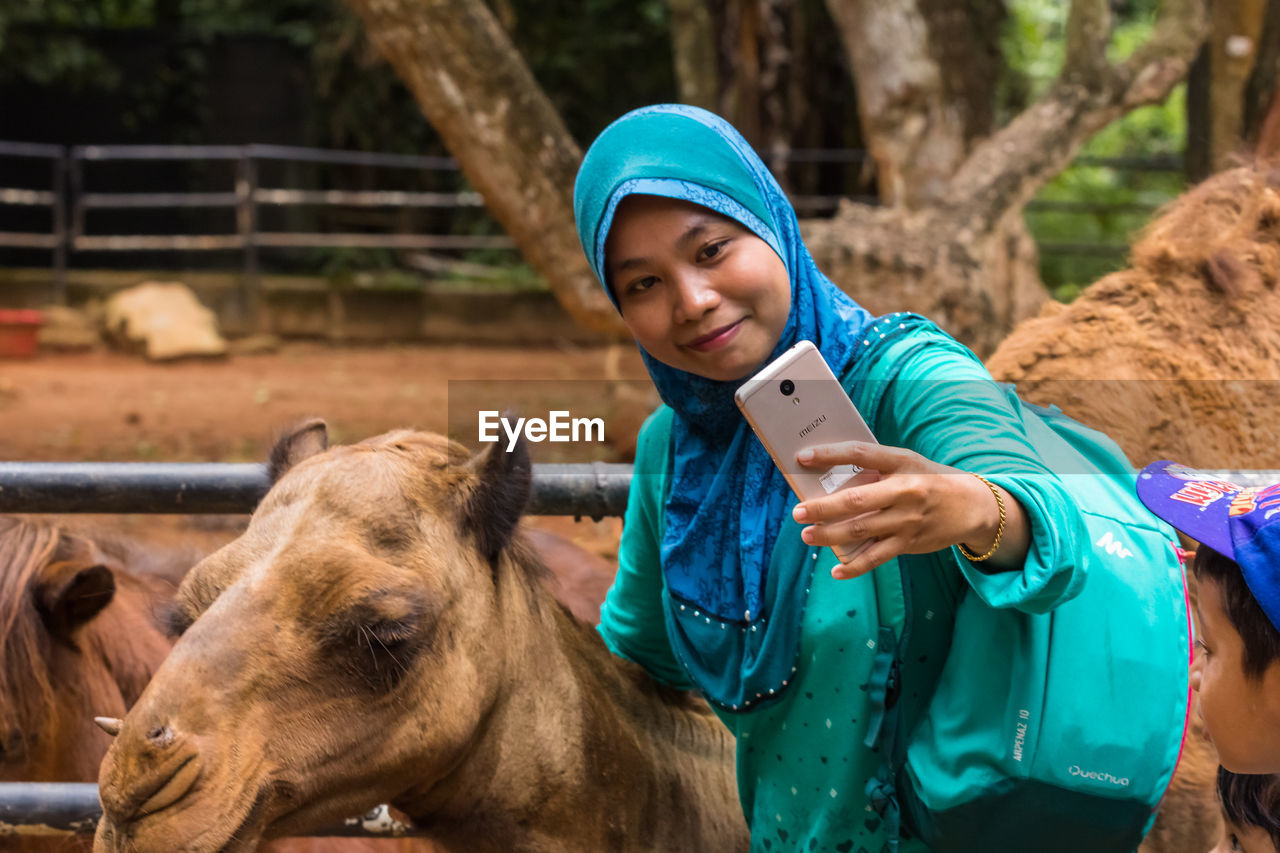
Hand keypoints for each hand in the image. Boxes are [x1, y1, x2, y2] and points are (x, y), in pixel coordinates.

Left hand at [792, 441, 1026, 578]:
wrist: (972, 505)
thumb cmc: (928, 480)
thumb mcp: (907, 464)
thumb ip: (875, 469)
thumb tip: (829, 479)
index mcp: (901, 463)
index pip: (861, 454)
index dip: (831, 455)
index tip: (803, 457)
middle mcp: (904, 491)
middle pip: (857, 500)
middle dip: (823, 507)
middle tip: (797, 512)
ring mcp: (907, 520)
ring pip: (862, 530)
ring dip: (831, 535)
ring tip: (808, 535)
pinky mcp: (909, 542)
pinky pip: (878, 557)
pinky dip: (855, 567)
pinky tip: (836, 571)